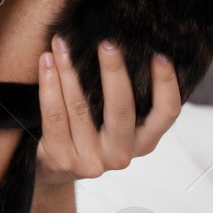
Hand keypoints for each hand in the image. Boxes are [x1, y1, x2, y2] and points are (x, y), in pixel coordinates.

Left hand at [34, 35, 183, 186]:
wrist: (54, 171)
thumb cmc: (89, 132)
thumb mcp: (115, 121)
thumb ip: (126, 95)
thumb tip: (124, 42)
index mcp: (144, 141)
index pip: (167, 112)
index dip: (167, 83)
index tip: (159, 53)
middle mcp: (121, 154)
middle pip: (122, 109)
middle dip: (114, 71)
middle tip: (106, 42)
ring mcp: (91, 161)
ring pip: (81, 108)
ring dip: (69, 69)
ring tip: (62, 42)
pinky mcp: (61, 160)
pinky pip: (54, 116)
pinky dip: (49, 85)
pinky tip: (46, 62)